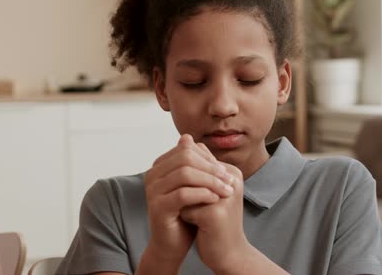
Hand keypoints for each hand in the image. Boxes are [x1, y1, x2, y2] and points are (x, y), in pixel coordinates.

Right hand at [141, 134, 234, 268]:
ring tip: (226, 190)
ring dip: (210, 181)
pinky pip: (183, 194)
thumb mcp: (192, 185)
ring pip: (185, 174)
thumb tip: (189, 137)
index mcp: (159, 167)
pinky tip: (215, 199)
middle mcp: (152, 175)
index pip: (186, 149)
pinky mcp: (157, 207)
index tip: (225, 171)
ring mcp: (153, 191)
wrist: (173, 244)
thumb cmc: (185, 214)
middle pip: (185, 158)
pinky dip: (202, 194)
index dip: (208, 158)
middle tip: (229, 179)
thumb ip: (192, 164)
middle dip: (211, 167)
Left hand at [179, 159, 250, 272]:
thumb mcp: (210, 190)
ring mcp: (225, 197)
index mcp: (232, 173)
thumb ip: (200, 166)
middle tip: (185, 201)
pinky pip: (186, 208)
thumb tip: (184, 139)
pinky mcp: (215, 214)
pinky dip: (185, 216)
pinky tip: (194, 224)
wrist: (229, 252)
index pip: (199, 158)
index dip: (187, 173)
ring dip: (183, 202)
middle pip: (191, 172)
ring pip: (186, 190)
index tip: (187, 188)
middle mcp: (232, 181)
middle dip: (183, 187)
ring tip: (191, 211)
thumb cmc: (217, 221)